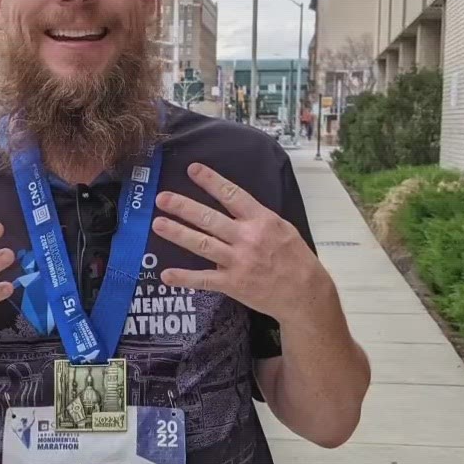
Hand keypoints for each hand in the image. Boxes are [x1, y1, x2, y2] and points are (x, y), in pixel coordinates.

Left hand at [152, 163, 332, 324]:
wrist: (305, 294)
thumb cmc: (296, 259)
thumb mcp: (283, 229)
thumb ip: (257, 219)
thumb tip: (233, 208)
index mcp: (262, 220)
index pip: (232, 195)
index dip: (211, 181)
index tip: (193, 170)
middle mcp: (248, 238)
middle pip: (209, 218)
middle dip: (183, 207)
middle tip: (162, 198)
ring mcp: (239, 262)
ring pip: (201, 244)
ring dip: (177, 233)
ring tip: (157, 223)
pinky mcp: (233, 284)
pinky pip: (204, 279)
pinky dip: (184, 278)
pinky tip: (166, 274)